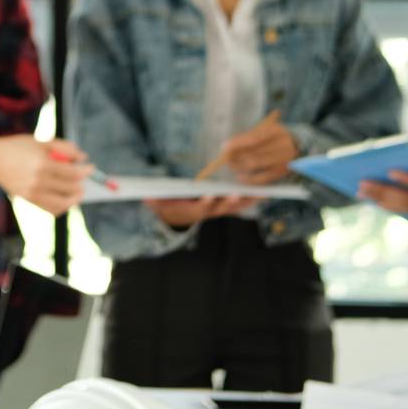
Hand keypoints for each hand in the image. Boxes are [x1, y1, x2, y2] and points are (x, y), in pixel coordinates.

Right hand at [0, 136, 90, 215]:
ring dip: (74, 199)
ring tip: (78, 192)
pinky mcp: (29, 200)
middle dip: (80, 183)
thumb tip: (83, 157)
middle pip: (70, 188)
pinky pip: (51, 209)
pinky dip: (62, 207)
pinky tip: (66, 199)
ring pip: (63, 203)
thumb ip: (64, 147)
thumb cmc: (18, 147)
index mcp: (42, 163)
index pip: (72, 173)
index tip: (90, 168)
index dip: (85, 171)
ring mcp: (33, 193)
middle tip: (82, 178)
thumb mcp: (41, 141)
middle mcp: (38, 180)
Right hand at [144, 195, 260, 228]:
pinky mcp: (227, 206)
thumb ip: (154, 203)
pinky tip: (263, 192)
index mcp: (193, 211)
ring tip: (257, 192)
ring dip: (246, 200)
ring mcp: (220, 211)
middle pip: (222, 208)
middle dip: (230, 201)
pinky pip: (241, 204)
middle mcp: (209, 213)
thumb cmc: (169, 206)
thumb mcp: (159, 205)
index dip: (205, 203)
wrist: (178, 216)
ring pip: (235, 207)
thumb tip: (145, 199)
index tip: (208, 196)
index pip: (200, 209)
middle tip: (237, 194)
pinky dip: (251, 199)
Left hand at [211, 115, 299, 183]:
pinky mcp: (282, 172)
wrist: (298, 146)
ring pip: (256, 165)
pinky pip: (263, 178)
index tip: (224, 146)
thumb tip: (228, 146)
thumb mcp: (266, 130)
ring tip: (231, 165)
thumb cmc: (274, 137)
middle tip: (225, 159)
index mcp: (276, 131)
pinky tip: (240, 177)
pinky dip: (249, 178)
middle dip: (236, 156)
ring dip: (240, 166)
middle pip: (254, 153)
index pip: (254, 138)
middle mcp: (282, 146)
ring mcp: (284, 160)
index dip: (237, 143)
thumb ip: (250, 136)